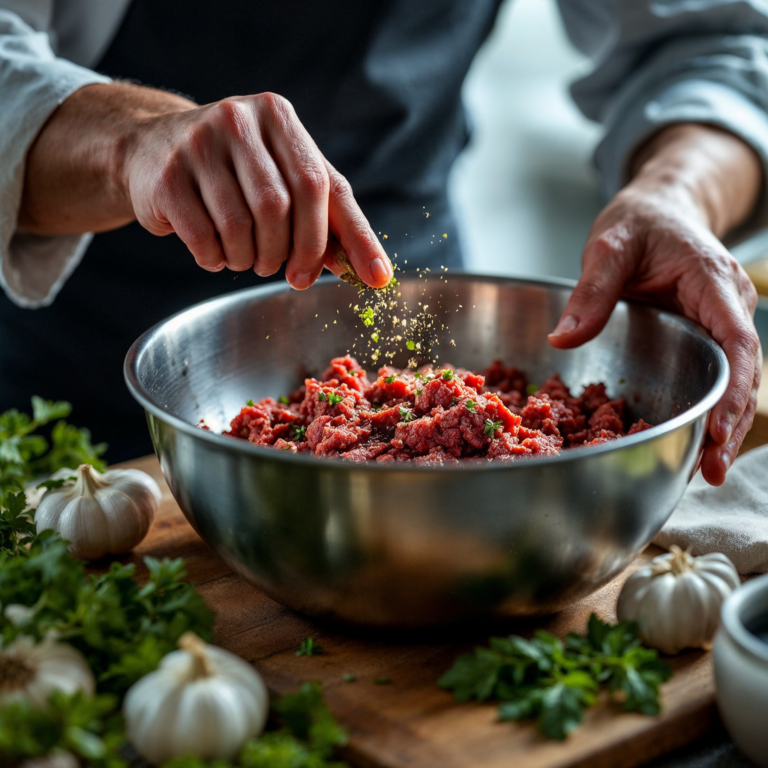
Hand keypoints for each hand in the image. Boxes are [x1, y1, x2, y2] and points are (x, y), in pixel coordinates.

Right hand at [121, 92, 391, 288]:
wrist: (150, 151)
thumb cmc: (236, 172)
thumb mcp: (286, 179)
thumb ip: (329, 218)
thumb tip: (371, 272)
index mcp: (279, 117)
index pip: (321, 184)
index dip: (351, 237)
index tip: (374, 278)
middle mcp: (238, 120)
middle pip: (280, 207)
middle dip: (291, 252)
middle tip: (285, 271)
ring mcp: (197, 145)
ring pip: (241, 226)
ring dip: (250, 259)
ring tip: (246, 258)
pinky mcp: (165, 176)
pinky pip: (204, 237)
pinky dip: (216, 259)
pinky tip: (216, 253)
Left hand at [548, 181, 760, 485]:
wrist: (660, 208)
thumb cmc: (639, 222)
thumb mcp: (609, 247)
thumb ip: (591, 292)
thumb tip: (562, 339)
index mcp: (711, 282)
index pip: (736, 341)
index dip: (733, 389)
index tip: (718, 429)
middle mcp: (728, 305)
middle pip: (742, 371)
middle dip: (729, 422)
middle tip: (709, 470)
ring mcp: (722, 320)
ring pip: (734, 378)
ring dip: (724, 424)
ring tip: (706, 470)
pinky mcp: (708, 332)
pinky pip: (717, 372)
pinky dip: (711, 406)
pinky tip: (697, 440)